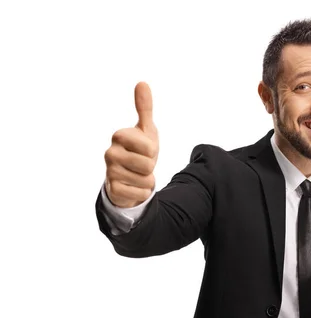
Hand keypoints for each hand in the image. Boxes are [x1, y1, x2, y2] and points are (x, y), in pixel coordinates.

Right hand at [104, 82, 158, 207]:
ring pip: (146, 179)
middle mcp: (110, 153)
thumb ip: (145, 108)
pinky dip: (143, 192)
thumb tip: (142, 83)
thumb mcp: (146, 130)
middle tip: (142, 164)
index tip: (145, 149)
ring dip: (147, 179)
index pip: (149, 147)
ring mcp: (109, 172)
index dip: (153, 150)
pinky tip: (134, 186)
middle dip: (151, 166)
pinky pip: (141, 193)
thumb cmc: (140, 151)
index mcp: (119, 136)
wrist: (130, 177)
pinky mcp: (113, 190)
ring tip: (137, 174)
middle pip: (148, 164)